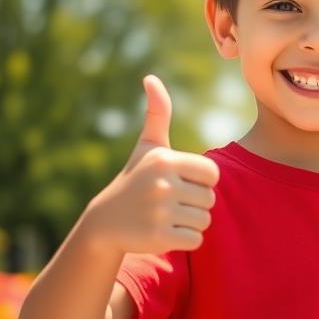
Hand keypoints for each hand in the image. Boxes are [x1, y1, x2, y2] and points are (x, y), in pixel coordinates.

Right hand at [84, 74, 218, 254]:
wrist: (105, 222)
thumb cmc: (134, 178)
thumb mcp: (147, 146)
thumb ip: (157, 113)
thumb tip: (151, 78)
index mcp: (166, 160)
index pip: (212, 173)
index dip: (202, 180)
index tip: (182, 182)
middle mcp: (163, 184)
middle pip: (209, 198)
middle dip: (195, 203)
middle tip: (170, 202)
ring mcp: (160, 211)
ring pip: (204, 220)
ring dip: (190, 222)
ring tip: (166, 216)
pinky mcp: (158, 237)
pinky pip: (195, 240)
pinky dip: (185, 240)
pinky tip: (164, 231)